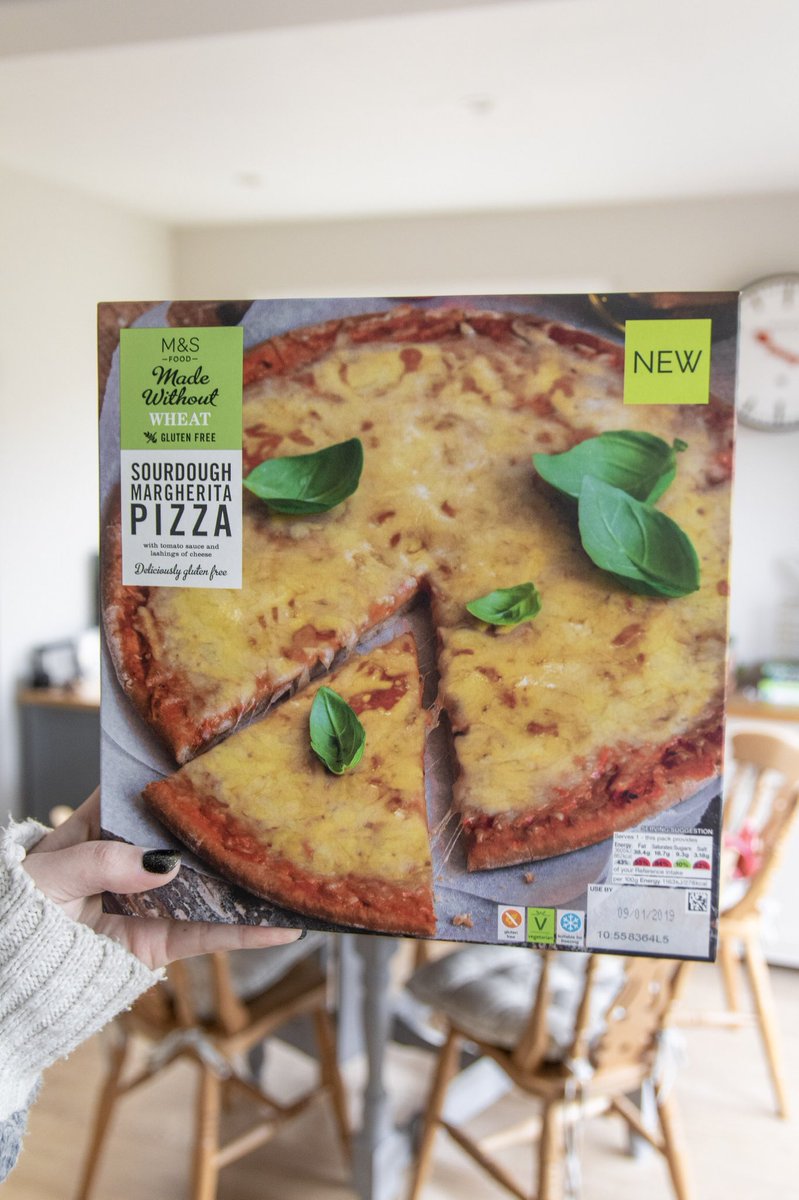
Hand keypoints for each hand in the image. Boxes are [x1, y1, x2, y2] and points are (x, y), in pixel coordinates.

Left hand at [23, 790, 301, 970]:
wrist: (10, 975)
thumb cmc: (17, 911)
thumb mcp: (51, 875)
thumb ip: (103, 863)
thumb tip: (164, 866)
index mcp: (102, 824)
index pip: (150, 792)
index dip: (186, 777)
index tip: (228, 760)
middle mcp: (135, 857)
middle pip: (190, 838)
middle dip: (232, 829)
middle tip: (282, 814)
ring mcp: (151, 899)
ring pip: (208, 886)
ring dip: (250, 883)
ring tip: (295, 871)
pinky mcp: (159, 941)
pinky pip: (206, 935)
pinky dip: (244, 933)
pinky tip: (280, 927)